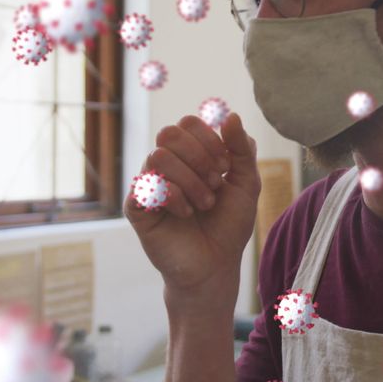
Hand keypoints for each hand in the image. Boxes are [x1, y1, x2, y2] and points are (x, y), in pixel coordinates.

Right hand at [125, 112, 260, 293]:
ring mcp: (149, 184)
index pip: (187, 123)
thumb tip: (231, 116)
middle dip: (199, 156)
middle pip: (168, 133)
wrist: (216, 265)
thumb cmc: (229, 225)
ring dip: (190, 180)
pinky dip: (175, 196)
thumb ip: (242, 150)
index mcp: (189, 155)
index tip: (226, 166)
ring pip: (158, 156)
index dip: (209, 139)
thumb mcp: (246, 184)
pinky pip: (147, 184)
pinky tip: (186, 214)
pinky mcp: (136, 206)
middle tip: (216, 183)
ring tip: (204, 204)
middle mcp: (166, 165)